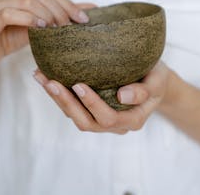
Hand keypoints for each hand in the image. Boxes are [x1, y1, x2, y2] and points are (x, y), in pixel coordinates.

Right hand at [0, 0, 93, 71]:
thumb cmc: (11, 36)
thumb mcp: (40, 23)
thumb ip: (61, 12)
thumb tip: (93, 7)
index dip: (67, 3)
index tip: (83, 19)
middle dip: (60, 10)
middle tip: (71, 27)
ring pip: (27, 1)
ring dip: (47, 15)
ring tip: (58, 29)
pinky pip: (10, 13)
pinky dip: (29, 19)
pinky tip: (40, 28)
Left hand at [34, 62, 170, 133]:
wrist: (154, 78)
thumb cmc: (156, 77)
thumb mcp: (158, 81)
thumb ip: (144, 90)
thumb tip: (123, 95)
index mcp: (132, 120)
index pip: (108, 118)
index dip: (92, 104)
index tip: (78, 84)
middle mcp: (115, 124)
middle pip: (86, 122)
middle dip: (66, 103)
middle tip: (50, 82)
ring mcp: (101, 118)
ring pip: (75, 116)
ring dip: (56, 98)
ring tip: (41, 77)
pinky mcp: (91, 110)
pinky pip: (72, 107)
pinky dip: (57, 93)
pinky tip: (45, 76)